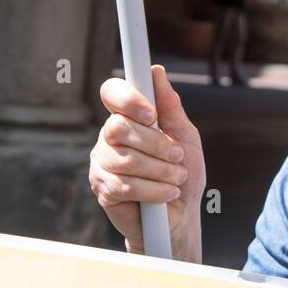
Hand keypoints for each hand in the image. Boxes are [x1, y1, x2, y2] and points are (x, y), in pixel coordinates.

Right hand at [89, 65, 205, 260]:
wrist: (180, 215)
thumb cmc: (182, 171)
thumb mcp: (185, 137)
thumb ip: (170, 107)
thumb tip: (156, 72)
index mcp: (128, 116)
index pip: (112, 92)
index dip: (127, 98)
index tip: (151, 113)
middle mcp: (109, 135)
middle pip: (119, 126)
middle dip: (155, 143)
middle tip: (177, 156)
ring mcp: (102, 162)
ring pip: (123, 158)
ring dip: (159, 170)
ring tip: (176, 178)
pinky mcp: (102, 188)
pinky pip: (123, 185)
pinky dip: (152, 190)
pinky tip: (166, 193)